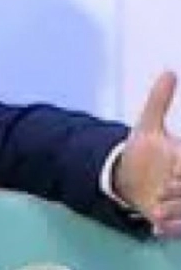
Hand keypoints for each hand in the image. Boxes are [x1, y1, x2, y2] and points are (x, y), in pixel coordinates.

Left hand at [114, 71, 180, 236]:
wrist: (127, 177)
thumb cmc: (143, 152)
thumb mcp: (148, 127)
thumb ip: (159, 101)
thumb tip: (169, 72)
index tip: (170, 166)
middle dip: (180, 191)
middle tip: (161, 188)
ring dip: (175, 211)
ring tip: (155, 208)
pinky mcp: (178, 221)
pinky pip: (180, 229)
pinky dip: (171, 229)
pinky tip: (155, 225)